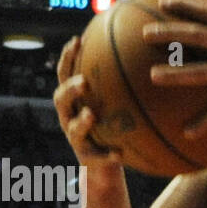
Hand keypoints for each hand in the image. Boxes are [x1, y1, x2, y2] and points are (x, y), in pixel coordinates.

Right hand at [53, 36, 122, 168]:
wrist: (104, 167)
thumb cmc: (111, 128)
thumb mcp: (113, 105)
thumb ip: (121, 85)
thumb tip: (145, 55)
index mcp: (74, 101)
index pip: (65, 75)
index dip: (67, 58)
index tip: (77, 40)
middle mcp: (69, 117)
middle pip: (61, 99)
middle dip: (70, 89)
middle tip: (83, 82)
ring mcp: (76, 139)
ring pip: (73, 129)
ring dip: (81, 122)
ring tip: (90, 115)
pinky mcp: (88, 160)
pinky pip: (96, 157)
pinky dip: (106, 155)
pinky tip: (118, 154)